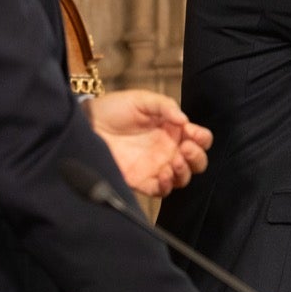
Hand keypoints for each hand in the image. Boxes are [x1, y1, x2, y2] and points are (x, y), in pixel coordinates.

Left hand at [87, 90, 212, 196]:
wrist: (88, 123)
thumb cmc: (115, 108)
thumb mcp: (143, 100)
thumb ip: (166, 106)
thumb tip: (184, 121)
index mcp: (174, 131)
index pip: (200, 139)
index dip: (202, 138)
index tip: (190, 132)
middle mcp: (169, 150)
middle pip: (197, 163)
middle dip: (197, 157)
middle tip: (184, 149)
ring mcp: (156, 167)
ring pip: (182, 179)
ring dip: (184, 172)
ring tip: (174, 162)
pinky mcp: (141, 181)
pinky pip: (161, 191)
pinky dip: (166, 186)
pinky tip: (162, 175)